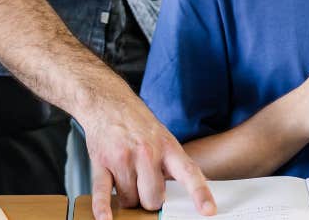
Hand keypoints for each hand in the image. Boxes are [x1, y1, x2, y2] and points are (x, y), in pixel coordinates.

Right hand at [83, 95, 216, 219]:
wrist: (106, 101)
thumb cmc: (136, 123)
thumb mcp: (162, 137)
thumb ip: (171, 164)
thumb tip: (182, 194)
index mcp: (167, 147)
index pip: (188, 173)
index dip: (200, 194)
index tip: (208, 211)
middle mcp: (147, 152)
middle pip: (153, 199)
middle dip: (149, 200)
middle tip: (144, 185)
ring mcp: (123, 157)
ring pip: (130, 200)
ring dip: (128, 197)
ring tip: (126, 176)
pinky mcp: (101, 162)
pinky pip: (103, 193)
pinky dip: (103, 208)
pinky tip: (105, 218)